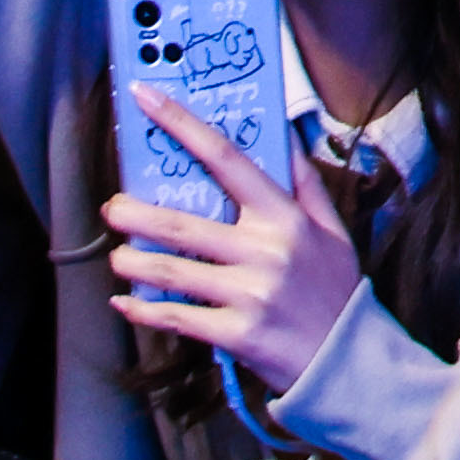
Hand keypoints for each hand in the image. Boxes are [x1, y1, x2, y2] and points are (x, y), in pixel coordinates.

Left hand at [96, 91, 364, 391]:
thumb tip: (282, 136)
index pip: (226, 157)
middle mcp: (264, 250)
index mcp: (284, 217)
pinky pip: (175, 317)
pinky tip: (124, 303)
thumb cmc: (334, 290)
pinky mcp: (235, 333)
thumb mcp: (331, 230)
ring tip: (117, 257)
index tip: (146, 98)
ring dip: (131, 263)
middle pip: (180, 223)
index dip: (181, 123)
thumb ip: (304, 183)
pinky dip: (142, 311)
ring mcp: (248, 293)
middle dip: (133, 214)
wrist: (348, 361)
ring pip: (170, 271)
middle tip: (111, 208)